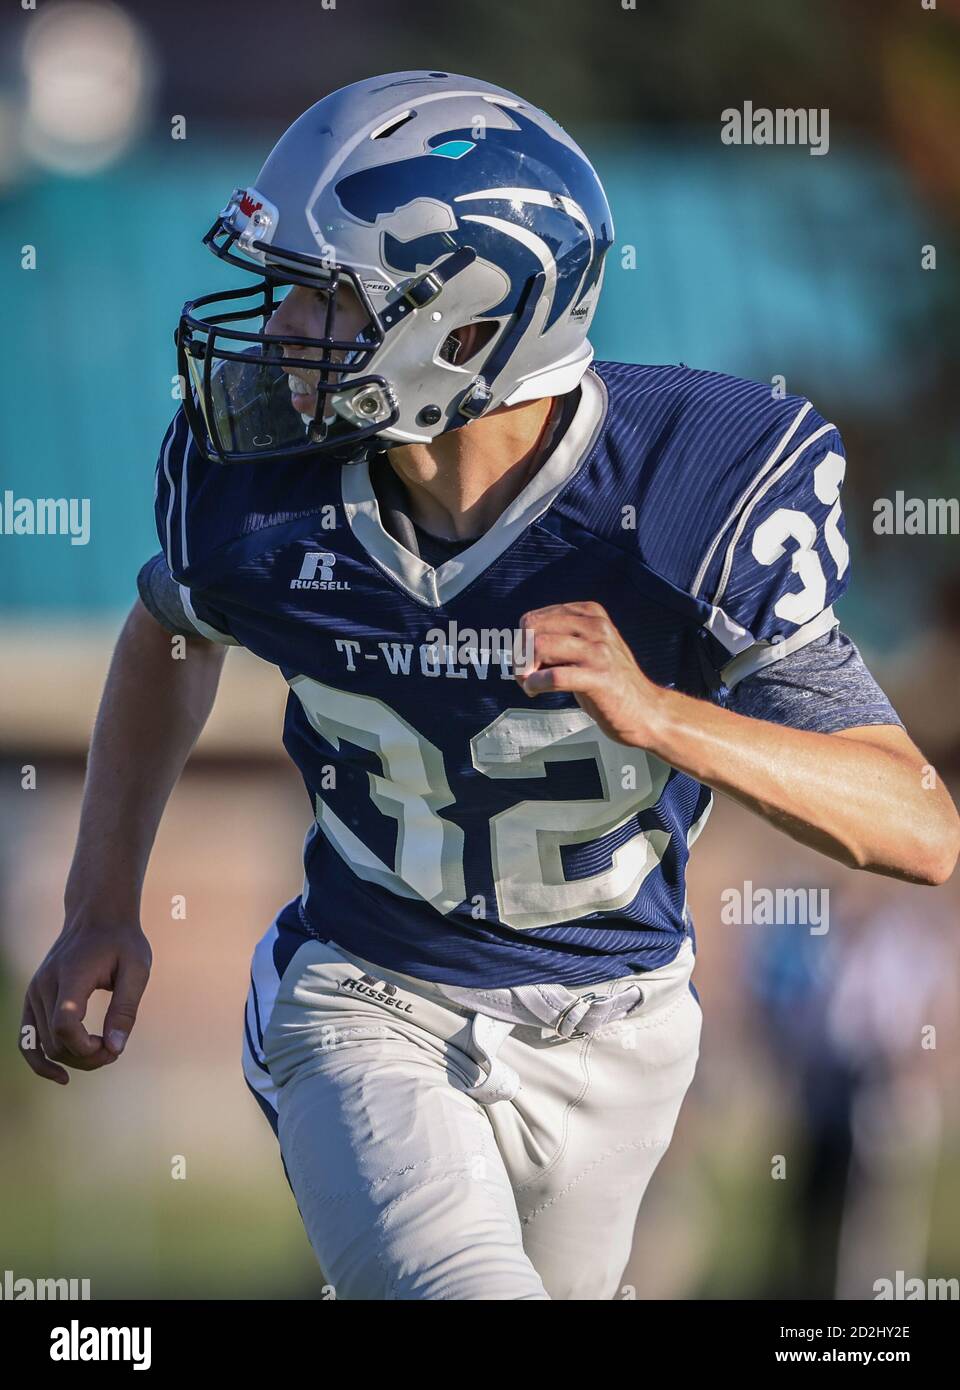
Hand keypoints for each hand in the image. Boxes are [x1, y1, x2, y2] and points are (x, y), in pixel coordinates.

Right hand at [20, 918, 151, 1083]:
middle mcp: (45, 984)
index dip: (85, 1047)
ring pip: (43, 1045)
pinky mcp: (32, 998)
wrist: (97, 916)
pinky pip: (27, 1039)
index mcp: (71, 974)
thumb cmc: (121, 942)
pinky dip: (40, 1060)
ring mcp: (34, 991)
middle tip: (115, 1049)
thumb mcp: (137, 969)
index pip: (65, 1024)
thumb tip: (115, 1049)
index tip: (110, 1047)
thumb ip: (125, 1009)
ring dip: (72, 1059)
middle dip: (86, 1057)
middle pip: (55, 1041)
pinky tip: (61, 1075)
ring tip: (103, 1051)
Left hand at [516, 601, 664, 746]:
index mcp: (591, 614)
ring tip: (530, 684)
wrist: (647, 711)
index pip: (535, 618)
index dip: (521, 642)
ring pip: (540, 647)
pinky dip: (535, 684)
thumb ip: (560, 640)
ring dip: (525, 670)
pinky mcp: (598, 678)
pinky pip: (553, 675)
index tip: (525, 662)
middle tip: (524, 675)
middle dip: (519, 655)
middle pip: (533, 630)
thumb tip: (519, 644)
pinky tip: (535, 690)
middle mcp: (596, 627)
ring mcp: (599, 651)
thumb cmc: (612, 684)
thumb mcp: (588, 649)